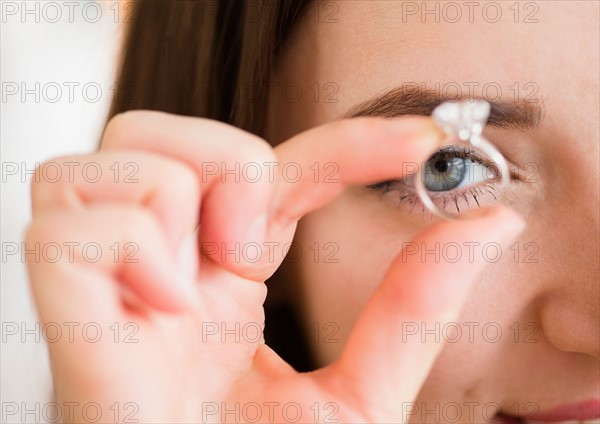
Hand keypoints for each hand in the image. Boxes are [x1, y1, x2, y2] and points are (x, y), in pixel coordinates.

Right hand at [26, 111, 524, 422]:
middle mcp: (166, 265)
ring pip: (121, 149)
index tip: (422, 142)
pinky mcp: (65, 310)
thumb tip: (489, 226)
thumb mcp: (356, 394)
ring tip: (198, 292)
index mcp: (223, 281)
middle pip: (169, 130)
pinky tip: (157, 317)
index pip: (277, 170)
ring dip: (180, 198)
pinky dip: (130, 253)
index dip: (347, 143)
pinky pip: (70, 225)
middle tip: (254, 252)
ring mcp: (110, 281)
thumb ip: (413, 308)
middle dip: (234, 166)